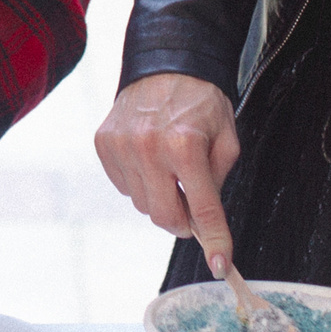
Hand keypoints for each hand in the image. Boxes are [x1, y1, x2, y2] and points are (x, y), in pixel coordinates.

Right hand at [94, 74, 241, 271]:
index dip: (215, 242)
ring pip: (141, 204)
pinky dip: (139, 182)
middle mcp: (149, 146)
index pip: (203, 209)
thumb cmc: (200, 102)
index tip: (221, 266)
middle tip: (190, 207)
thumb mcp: (226, 139)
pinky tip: (149, 159)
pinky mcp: (104, 143)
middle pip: (164, 217)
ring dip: (159, 198)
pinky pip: (123, 186)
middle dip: (182, 222)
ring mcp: (122, 145)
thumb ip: (217, 183)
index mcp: (186, 144)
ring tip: (168, 169)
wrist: (166, 65)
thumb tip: (205, 225)